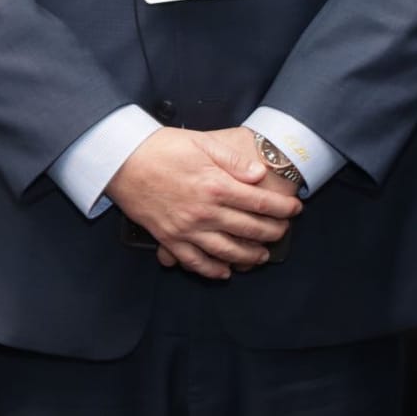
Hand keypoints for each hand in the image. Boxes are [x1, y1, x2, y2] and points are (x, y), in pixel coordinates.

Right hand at [104, 126, 300, 279]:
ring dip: (249, 256)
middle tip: (283, 231)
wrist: (121, 160)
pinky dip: (212, 270)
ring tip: (261, 255)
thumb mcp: (201, 144)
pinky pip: (195, 262)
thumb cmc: (160, 147)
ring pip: (227, 251)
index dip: (282, 208)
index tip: (295, 209)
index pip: (260, 203)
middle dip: (272, 232)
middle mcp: (205, 212)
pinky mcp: (169, 238)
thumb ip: (233, 160)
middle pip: (249, 229)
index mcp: (216, 185)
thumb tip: (259, 174)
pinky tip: (225, 272)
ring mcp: (187, 229)